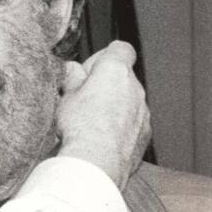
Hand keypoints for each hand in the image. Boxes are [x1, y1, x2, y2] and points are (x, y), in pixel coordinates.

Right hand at [55, 40, 149, 189]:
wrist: (97, 162)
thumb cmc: (80, 127)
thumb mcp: (66, 97)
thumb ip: (72, 79)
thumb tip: (71, 70)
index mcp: (115, 70)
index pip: (119, 49)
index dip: (102, 58)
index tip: (87, 74)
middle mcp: (135, 88)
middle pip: (122, 78)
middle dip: (106, 86)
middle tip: (83, 101)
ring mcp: (143, 112)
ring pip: (129, 102)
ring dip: (114, 108)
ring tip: (90, 125)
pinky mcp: (145, 134)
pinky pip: (133, 124)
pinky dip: (121, 128)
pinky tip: (102, 140)